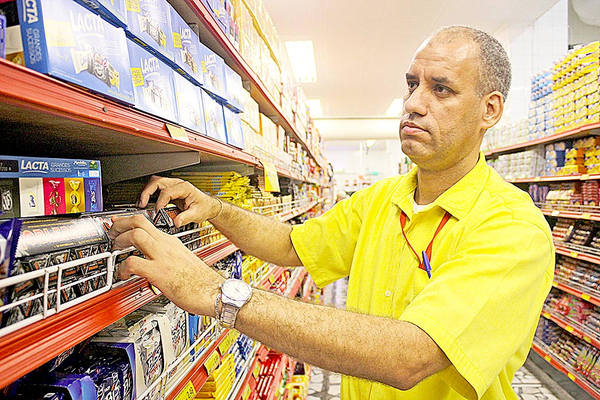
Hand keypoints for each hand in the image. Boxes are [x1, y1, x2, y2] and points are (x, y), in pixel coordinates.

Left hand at [108, 214, 224, 315]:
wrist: (214, 292)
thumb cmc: (202, 281)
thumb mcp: (183, 261)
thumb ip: (168, 257)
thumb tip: (155, 261)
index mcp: (171, 242)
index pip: (147, 222)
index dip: (128, 220)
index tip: (118, 222)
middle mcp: (166, 245)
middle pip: (139, 221)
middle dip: (120, 224)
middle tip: (112, 233)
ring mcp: (163, 257)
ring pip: (136, 235)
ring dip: (120, 240)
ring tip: (116, 251)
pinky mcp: (159, 272)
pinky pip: (133, 263)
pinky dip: (122, 268)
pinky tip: (123, 275)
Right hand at [138, 175, 220, 226]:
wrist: (208, 205)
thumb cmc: (204, 207)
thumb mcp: (197, 214)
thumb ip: (186, 218)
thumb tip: (176, 223)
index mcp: (185, 188)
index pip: (167, 191)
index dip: (161, 202)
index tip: (158, 211)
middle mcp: (177, 184)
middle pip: (157, 182)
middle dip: (147, 192)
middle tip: (142, 204)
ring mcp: (172, 186)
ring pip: (154, 183)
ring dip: (146, 192)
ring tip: (141, 203)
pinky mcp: (169, 191)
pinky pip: (156, 189)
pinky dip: (149, 195)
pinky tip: (146, 203)